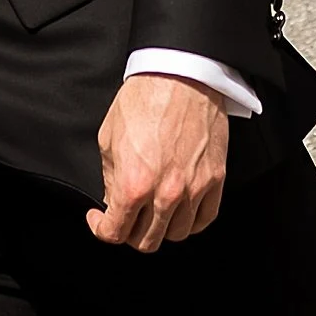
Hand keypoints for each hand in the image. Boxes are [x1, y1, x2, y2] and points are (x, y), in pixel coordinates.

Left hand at [88, 70, 228, 251]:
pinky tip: (180, 212)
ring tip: (153, 213)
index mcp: (134, 184)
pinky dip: (190, 222)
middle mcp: (166, 193)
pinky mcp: (215, 179)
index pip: (115, 232)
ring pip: (176, 234)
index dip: (101, 229)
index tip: (100, 220)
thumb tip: (114, 199)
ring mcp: (194, 188)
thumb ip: (110, 177)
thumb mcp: (108, 138)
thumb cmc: (145, 98)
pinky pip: (205, 218)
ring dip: (161, 228)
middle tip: (126, 218)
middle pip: (147, 241)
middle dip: (130, 234)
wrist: (180, 74)